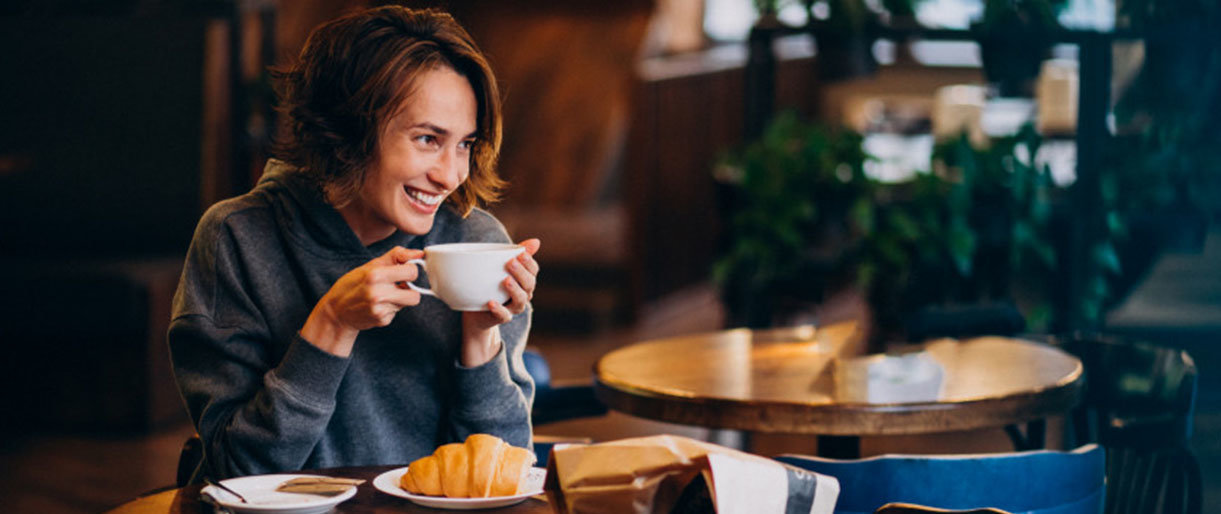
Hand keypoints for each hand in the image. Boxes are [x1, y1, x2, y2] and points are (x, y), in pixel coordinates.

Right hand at [301, 246, 423, 355]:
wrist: (337, 311)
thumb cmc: (353, 284)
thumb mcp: (371, 265)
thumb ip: (397, 256)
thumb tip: (419, 253)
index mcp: (375, 276)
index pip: (412, 272)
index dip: (410, 270)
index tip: (402, 270)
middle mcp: (378, 294)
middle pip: (415, 295)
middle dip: (409, 288)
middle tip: (398, 284)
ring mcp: (381, 310)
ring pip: (408, 303)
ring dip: (402, 298)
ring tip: (387, 294)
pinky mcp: (382, 321)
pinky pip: (398, 312)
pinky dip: (392, 307)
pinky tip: (379, 305)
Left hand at [460, 238, 539, 366]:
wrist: (477, 311)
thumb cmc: (492, 285)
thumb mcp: (501, 268)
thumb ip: (515, 254)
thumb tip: (536, 241)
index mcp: (525, 280)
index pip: (533, 271)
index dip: (529, 262)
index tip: (520, 253)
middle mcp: (523, 294)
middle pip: (529, 284)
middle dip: (521, 273)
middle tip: (510, 262)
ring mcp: (513, 307)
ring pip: (520, 301)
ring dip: (514, 290)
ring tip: (506, 280)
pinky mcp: (501, 317)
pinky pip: (504, 316)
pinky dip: (499, 310)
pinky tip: (491, 302)